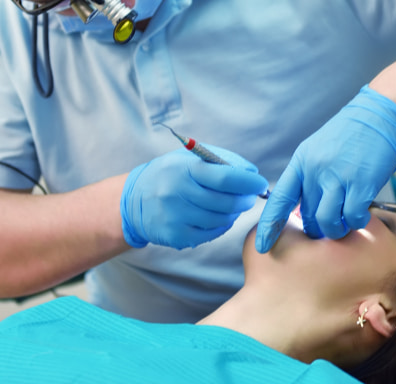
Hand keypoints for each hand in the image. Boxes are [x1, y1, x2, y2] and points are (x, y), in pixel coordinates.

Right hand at [121, 145, 268, 248]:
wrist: (135, 200)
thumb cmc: (171, 174)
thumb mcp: (191, 158)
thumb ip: (223, 160)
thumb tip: (252, 174)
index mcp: (184, 169)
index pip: (225, 178)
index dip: (248, 182)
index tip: (260, 183)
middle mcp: (178, 193)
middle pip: (227, 202)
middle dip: (245, 199)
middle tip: (249, 195)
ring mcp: (176, 217)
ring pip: (222, 219)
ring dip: (234, 212)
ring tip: (230, 204)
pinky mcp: (177, 236)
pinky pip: (212, 233)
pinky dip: (221, 224)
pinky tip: (216, 215)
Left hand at [255, 86, 395, 251]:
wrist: (382, 113)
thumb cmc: (355, 132)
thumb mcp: (322, 150)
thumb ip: (312, 176)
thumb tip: (309, 206)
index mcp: (303, 161)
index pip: (279, 199)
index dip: (269, 225)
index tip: (263, 245)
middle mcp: (315, 170)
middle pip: (307, 217)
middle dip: (317, 228)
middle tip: (330, 226)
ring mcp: (337, 177)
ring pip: (328, 222)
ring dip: (338, 229)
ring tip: (347, 221)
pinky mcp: (361, 183)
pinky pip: (353, 217)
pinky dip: (357, 221)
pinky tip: (362, 212)